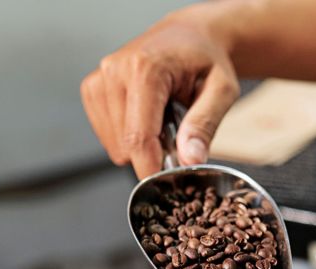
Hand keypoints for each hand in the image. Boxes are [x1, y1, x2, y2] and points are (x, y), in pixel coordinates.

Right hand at [80, 9, 239, 177]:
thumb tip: (190, 159)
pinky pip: (106, 134)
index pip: (138, 136)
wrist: (189, 36)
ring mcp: (100, 79)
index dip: (150, 169)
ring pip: (113, 143)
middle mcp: (115, 71)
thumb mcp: (222, 90)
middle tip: (178, 139)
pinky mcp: (93, 88)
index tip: (165, 185)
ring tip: (163, 121)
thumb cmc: (207, 60)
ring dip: (140, 145)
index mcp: (145, 69)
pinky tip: (147, 118)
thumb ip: (205, 124)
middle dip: (152, 155)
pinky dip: (127, 136)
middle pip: (125, 144)